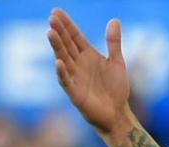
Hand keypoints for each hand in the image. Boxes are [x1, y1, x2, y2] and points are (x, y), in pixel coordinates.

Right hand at [47, 8, 130, 134]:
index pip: (74, 36)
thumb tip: (115, 20)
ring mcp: (75, 77)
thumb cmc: (116, 88)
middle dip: (60, 31)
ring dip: (57, 47)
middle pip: (67, 45)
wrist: (118, 113)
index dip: (67, 24)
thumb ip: (114, 42)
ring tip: (50, 33)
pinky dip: (62, 72)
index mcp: (87, 55)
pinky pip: (66, 81)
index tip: (56, 11)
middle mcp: (78, 64)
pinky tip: (59, 62)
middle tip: (52, 18)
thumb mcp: (117, 62)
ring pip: (63, 59)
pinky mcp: (75, 93)